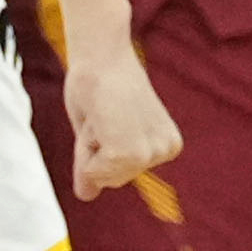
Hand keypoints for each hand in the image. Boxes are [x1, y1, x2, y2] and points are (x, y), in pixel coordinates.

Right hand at [66, 41, 182, 197]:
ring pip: (100, 176)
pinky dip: (85, 148)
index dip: (99, 144)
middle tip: (101, 113)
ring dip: (90, 146)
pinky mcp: (131, 155)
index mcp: (166, 144)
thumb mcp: (100, 131)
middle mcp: (165, 151)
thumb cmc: (98, 83)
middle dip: (94, 150)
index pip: (118, 171)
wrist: (101, 54)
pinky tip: (98, 118)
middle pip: (111, 179)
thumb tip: (87, 196)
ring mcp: (150, 154)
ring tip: (101, 114)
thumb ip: (97, 165)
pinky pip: (92, 172)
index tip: (107, 113)